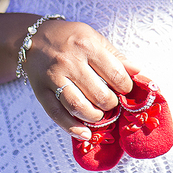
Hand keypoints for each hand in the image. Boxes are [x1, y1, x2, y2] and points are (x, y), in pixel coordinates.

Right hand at [23, 19, 137, 140]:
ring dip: (95, 117)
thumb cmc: (69, 38)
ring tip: (100, 115)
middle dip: (111, 104)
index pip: (115, 73)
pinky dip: (72, 127)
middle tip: (112, 103)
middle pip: (98, 93)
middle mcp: (69, 61)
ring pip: (78, 106)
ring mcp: (53, 77)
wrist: (33, 38)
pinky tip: (85, 134)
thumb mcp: (95, 38)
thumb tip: (139, 73)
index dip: (126, 87)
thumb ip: (116, 56)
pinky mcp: (40, 91)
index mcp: (87, 46)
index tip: (126, 90)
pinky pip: (56, 113)